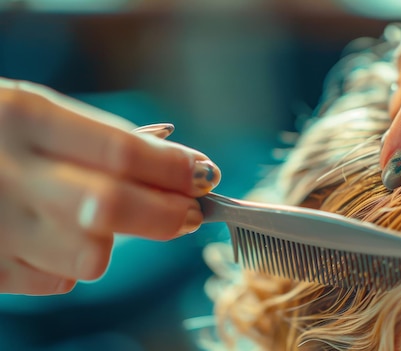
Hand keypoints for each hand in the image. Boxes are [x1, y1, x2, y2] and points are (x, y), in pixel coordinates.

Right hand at [0, 78, 220, 294]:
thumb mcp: (35, 114)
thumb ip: (105, 138)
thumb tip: (180, 160)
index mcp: (22, 118)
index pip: (120, 152)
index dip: (174, 170)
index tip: (204, 176)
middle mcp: (6, 173)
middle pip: (112, 209)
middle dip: (167, 214)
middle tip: (188, 211)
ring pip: (90, 258)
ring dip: (107, 241)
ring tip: (85, 218)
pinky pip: (56, 280)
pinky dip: (64, 263)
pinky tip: (42, 236)